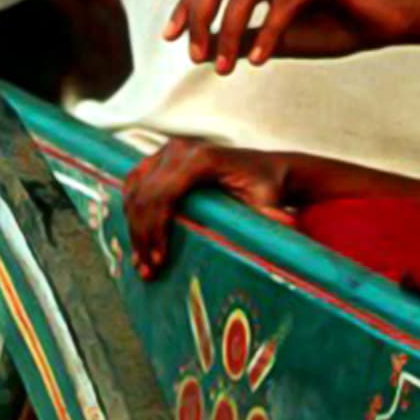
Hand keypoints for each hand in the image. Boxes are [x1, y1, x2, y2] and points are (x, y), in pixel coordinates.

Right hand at [124, 139, 296, 279]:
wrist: (266, 169)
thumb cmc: (266, 187)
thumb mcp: (268, 202)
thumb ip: (272, 215)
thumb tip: (288, 227)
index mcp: (202, 158)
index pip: (164, 195)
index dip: (156, 230)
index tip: (159, 261)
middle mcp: (181, 149)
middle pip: (145, 196)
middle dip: (141, 236)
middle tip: (147, 270)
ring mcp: (169, 150)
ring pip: (135, 191)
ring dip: (133, 228)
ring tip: (141, 261)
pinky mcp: (161, 158)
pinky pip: (134, 183)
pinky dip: (131, 211)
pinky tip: (135, 237)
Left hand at [163, 0, 413, 72]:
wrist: (390, 21)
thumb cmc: (338, 27)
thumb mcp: (281, 41)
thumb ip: (246, 40)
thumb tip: (206, 52)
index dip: (187, 7)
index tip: (170, 39)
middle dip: (201, 16)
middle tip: (195, 56)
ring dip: (230, 29)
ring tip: (225, 67)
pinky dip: (269, 30)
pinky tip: (259, 60)